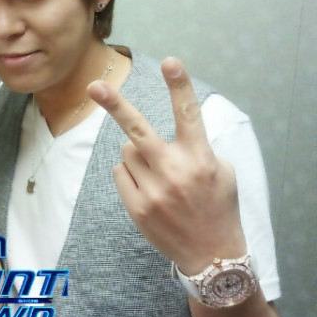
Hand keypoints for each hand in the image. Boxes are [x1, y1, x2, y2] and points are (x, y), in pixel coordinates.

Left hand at [87, 57, 246, 274]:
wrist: (211, 254)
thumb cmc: (218, 206)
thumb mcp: (223, 172)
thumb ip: (198, 147)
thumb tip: (171, 131)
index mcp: (199, 157)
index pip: (189, 114)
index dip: (180, 86)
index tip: (170, 61)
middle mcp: (174, 171)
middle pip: (137, 130)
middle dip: (115, 104)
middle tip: (94, 85)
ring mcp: (152, 190)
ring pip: (127, 151)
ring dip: (137, 154)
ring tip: (158, 175)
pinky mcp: (136, 206)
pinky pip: (119, 172)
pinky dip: (129, 174)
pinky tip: (148, 189)